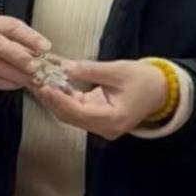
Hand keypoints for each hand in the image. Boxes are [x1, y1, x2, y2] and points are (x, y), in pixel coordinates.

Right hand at [0, 12, 50, 93]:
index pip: (10, 26)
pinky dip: (5, 82)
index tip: (45, 47)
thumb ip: (21, 41)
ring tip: (29, 78)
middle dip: (19, 57)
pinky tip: (16, 83)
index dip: (29, 37)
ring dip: (14, 73)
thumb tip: (44, 54)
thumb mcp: (4, 35)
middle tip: (35, 66)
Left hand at [35, 59, 171, 140]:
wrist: (162, 91)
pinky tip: (50, 84)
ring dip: (53, 98)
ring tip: (37, 80)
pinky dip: (62, 98)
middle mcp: (105, 128)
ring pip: (69, 115)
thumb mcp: (119, 71)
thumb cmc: (145, 80)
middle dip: (50, 98)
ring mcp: (100, 126)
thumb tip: (65, 67)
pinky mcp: (96, 119)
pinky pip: (75, 110)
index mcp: (114, 119)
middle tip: (33, 80)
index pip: (78, 113)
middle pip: (70, 116)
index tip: (43, 86)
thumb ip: (91, 70)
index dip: (58, 100)